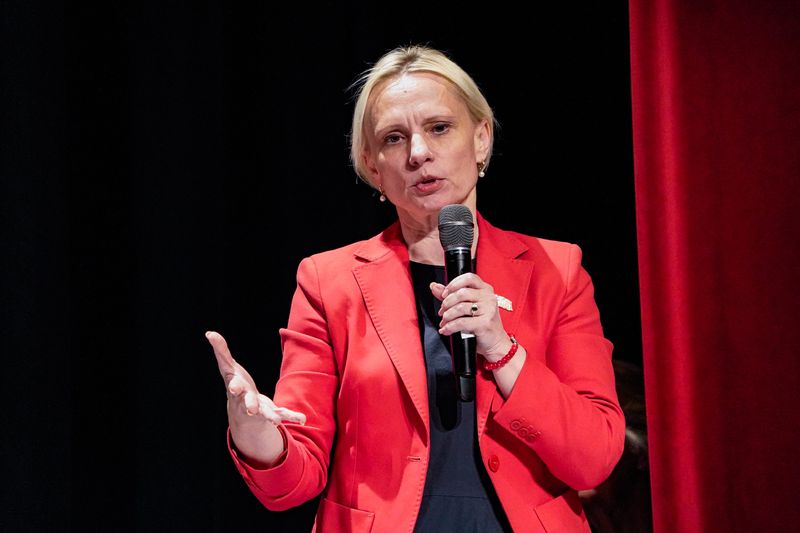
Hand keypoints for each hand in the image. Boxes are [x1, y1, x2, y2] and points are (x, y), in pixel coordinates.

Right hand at [206, 331, 304, 466]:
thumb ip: (221, 350)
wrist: (241, 411)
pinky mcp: (272, 413)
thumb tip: (209, 333)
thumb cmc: (235, 382)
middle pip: (247, 403)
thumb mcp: (227, 366)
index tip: (236, 389)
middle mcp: (246, 401)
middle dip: (250, 405)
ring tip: (276, 421)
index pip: (234, 387)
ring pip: (265, 413)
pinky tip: (302, 418)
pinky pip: (283, 414)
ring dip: (271, 416)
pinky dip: (292, 416)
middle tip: (252, 410)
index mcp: (237, 388)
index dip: (235, 387)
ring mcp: (259, 410)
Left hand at [430, 273, 513, 361]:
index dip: (453, 284)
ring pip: (460, 307)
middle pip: (462, 293)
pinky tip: (446, 330)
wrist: (495, 342)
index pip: (468, 278)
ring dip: (447, 316)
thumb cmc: (481, 323)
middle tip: (442, 312)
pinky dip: (450, 327)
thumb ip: (451, 295)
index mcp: (486, 289)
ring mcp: (489, 309)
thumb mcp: (467, 306)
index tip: (444, 294)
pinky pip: (461, 322)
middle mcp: (489, 297)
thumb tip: (434, 286)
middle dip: (447, 303)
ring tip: (444, 322)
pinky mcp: (485, 323)